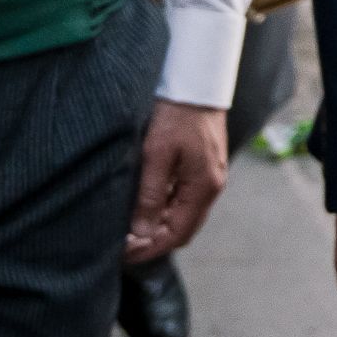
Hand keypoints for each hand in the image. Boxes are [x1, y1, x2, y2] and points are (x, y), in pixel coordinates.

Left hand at [125, 99, 228, 264]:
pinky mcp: (205, 167)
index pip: (177, 233)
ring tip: (130, 229)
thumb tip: (141, 231)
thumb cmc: (177, 114)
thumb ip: (150, 195)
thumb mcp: (156, 154)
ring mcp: (211, 176)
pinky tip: (147, 207)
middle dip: (155, 241)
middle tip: (124, 245)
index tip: (124, 254)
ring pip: (184, 216)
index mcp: (204, 186)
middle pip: (184, 229)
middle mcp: (212, 186)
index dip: (150, 248)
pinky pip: (186, 200)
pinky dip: (166, 210)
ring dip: (160, 226)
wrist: (197, 83)